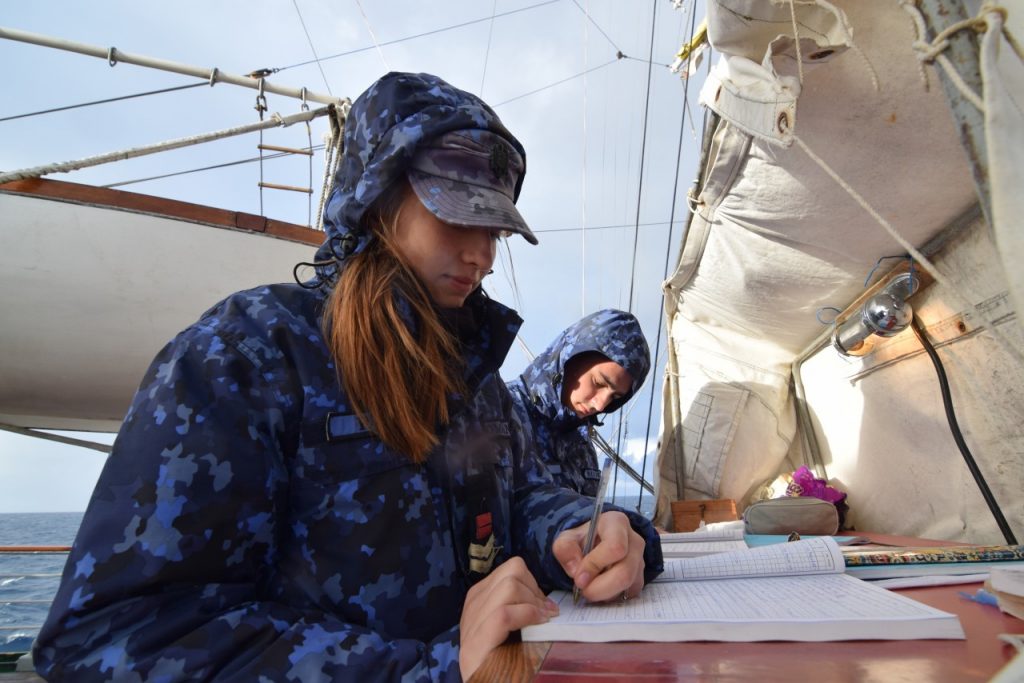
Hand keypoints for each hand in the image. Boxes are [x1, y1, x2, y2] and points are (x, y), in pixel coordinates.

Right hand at [458, 556, 558, 679]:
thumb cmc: (499, 659)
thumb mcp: (507, 627)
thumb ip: (518, 608)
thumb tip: (547, 602)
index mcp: (479, 596)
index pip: (511, 569)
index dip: (533, 583)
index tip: (543, 605)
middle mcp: (473, 603)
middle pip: (512, 572)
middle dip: (535, 590)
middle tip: (547, 613)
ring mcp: (472, 622)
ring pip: (510, 587)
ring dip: (533, 603)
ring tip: (544, 620)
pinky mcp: (478, 641)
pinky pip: (505, 613)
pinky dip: (527, 615)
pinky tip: (538, 625)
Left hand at [552, 510, 645, 602]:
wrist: (593, 542)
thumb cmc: (582, 539)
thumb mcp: (566, 538)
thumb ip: (565, 549)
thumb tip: (576, 571)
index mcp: (617, 523)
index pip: (614, 547)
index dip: (595, 566)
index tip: (579, 578)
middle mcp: (634, 541)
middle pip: (625, 572)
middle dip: (600, 588)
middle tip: (583, 591)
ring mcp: (640, 560)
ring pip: (628, 586)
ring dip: (605, 594)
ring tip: (590, 587)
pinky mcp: (640, 577)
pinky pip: (629, 594)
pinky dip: (612, 597)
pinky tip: (600, 588)